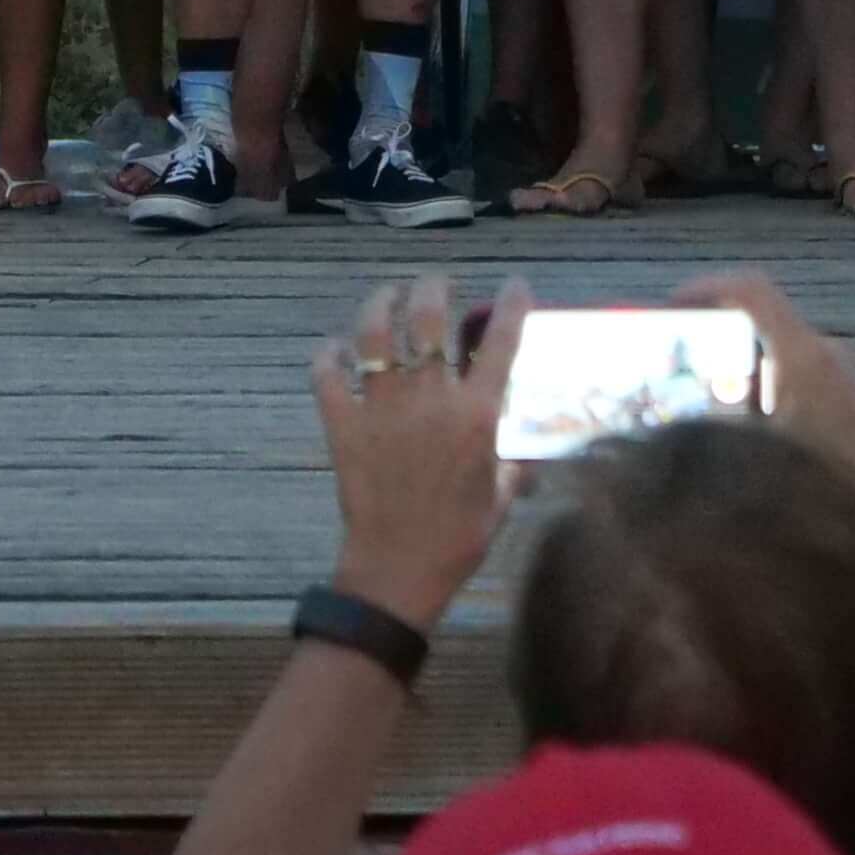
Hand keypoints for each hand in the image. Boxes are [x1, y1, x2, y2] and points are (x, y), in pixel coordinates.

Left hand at [309, 277, 525, 627]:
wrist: (398, 570)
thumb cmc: (458, 539)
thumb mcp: (501, 500)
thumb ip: (514, 466)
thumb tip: (527, 454)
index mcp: (475, 415)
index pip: (501, 345)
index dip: (512, 307)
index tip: (516, 284)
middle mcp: (430, 398)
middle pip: (429, 319)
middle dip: (434, 288)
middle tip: (437, 284)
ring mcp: (382, 406)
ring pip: (375, 332)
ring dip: (381, 304)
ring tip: (387, 296)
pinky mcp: (343, 422)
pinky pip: (327, 375)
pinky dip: (327, 356)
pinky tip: (332, 350)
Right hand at [664, 274, 854, 511]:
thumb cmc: (838, 483)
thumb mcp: (763, 461)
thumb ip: (714, 440)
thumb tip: (662, 435)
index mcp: (802, 353)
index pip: (751, 290)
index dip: (705, 287)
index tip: (668, 309)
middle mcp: (823, 355)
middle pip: (759, 323)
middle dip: (710, 337)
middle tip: (670, 365)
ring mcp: (840, 380)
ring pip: (775, 357)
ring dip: (734, 371)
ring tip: (694, 404)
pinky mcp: (847, 408)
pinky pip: (792, 382)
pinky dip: (759, 394)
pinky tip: (738, 439)